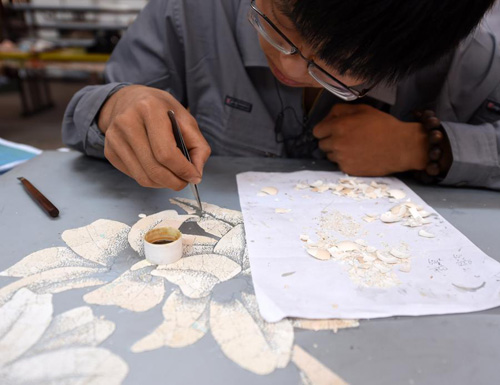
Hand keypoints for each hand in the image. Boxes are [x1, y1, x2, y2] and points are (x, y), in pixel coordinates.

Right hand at [98, 85, 210, 189]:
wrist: (129, 100)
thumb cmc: (162, 111)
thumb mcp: (186, 120)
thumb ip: (198, 147)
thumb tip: (196, 175)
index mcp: (149, 109)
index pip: (166, 152)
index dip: (183, 170)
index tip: (194, 177)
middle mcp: (127, 121)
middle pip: (154, 168)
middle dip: (174, 181)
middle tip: (184, 182)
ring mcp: (114, 137)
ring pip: (143, 177)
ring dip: (162, 184)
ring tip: (173, 177)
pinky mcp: (109, 150)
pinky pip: (134, 176)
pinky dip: (150, 179)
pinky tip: (157, 169)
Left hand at [313, 104, 427, 175]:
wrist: (400, 147)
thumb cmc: (383, 125)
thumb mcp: (362, 109)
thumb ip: (340, 111)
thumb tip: (328, 118)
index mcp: (338, 127)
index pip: (317, 131)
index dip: (324, 130)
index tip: (332, 130)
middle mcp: (337, 143)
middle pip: (321, 144)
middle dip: (330, 140)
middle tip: (345, 138)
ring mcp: (342, 158)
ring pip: (330, 155)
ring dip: (337, 151)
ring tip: (353, 147)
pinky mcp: (348, 169)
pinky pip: (339, 164)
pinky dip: (346, 160)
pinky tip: (358, 155)